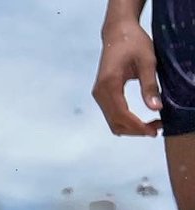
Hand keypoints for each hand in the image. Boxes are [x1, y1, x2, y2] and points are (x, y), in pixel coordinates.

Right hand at [92, 20, 162, 135]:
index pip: (122, 115)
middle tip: (156, 129)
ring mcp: (99, 95)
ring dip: (131, 128)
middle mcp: (100, 93)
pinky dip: (125, 122)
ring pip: (113, 122)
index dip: (138, 127)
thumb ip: (150, 86)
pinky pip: (112, 115)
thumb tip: (156, 108)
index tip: (154, 130)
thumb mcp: (147, 61)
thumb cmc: (133, 43)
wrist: (118, 33)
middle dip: (136, 130)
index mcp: (109, 85)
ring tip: (150, 126)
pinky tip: (139, 120)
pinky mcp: (101, 95)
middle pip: (116, 123)